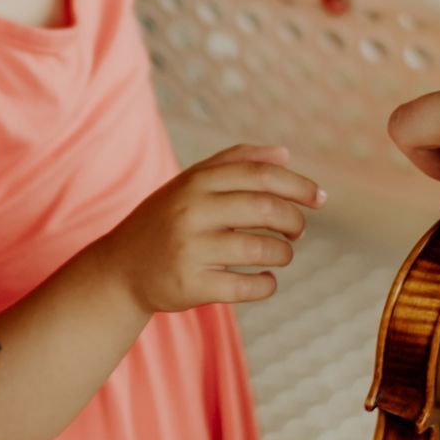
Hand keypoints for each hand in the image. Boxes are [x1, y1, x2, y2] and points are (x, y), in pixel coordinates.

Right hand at [97, 144, 321, 313]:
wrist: (120, 269)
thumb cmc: (165, 221)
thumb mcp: (191, 183)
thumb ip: (235, 162)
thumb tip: (285, 154)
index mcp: (195, 182)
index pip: (260, 174)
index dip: (298, 184)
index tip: (320, 198)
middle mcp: (191, 211)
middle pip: (266, 209)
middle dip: (295, 221)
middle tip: (298, 231)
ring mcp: (190, 249)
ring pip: (262, 249)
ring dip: (284, 253)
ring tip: (280, 253)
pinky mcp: (190, 285)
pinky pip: (247, 285)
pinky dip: (267, 284)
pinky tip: (265, 279)